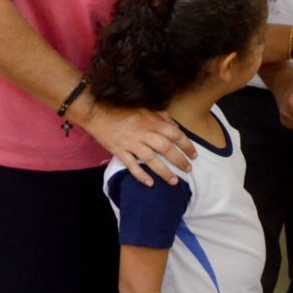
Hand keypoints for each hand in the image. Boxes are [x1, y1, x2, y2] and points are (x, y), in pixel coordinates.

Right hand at [76, 97, 196, 187]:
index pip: (175, 134)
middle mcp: (145, 134)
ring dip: (164, 172)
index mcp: (153, 122)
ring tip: (174, 181)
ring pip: (151, 160)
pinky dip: (141, 175)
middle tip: (189, 170)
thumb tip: (175, 125)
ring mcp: (131, 144)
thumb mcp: (146, 109)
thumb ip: (162, 117)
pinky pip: (131, 165)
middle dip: (180, 160)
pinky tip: (150, 183)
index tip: (194, 154)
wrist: (98, 113)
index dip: (187, 145)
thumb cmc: (123, 110)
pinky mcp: (119, 151)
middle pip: (166, 148)